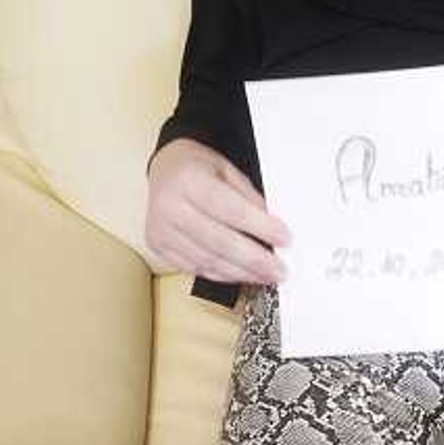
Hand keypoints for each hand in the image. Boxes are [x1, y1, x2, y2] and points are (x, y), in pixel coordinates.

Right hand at [145, 138, 290, 283]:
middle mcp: (169, 206)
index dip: (260, 227)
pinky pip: (195, 268)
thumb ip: (250, 198)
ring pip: (208, 261)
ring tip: (266, 276)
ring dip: (241, 272)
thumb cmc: (199, 168)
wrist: (165, 169)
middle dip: (254, 259)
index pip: (231, 209)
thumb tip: (273, 228)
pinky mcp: (159, 247)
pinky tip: (243, 275)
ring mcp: (161, 230)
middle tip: (279, 269)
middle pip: (219, 241)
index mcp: (189, 180)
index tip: (285, 238)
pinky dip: (223, 275)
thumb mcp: (229, 171)